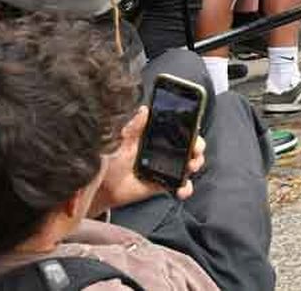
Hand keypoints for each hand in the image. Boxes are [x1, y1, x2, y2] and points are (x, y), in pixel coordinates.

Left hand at [88, 107, 204, 215]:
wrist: (102, 187)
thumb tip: (144, 110)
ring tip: (191, 167)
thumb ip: (133, 126)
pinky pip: (181, 185)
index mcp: (154, 136)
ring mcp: (166, 167)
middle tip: (195, 149)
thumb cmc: (110, 160)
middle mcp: (163, 150)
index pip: (177, 127)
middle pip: (189, 144)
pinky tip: (181, 189)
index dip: (190, 125)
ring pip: (189, 163)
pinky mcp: (164, 183)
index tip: (194, 126)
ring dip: (195, 164)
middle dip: (197, 145)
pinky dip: (185, 188)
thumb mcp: (120, 140)